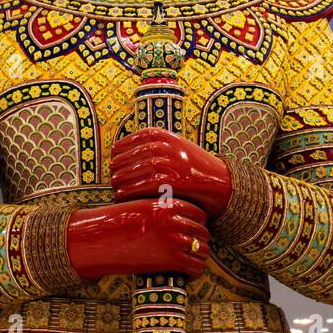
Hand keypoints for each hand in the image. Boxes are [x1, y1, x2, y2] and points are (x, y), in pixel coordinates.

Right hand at [65, 199, 211, 278]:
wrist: (103, 238)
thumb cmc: (120, 223)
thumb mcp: (144, 207)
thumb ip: (163, 211)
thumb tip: (178, 220)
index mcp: (170, 205)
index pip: (200, 214)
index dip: (198, 225)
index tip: (193, 233)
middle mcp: (176, 221)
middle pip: (203, 233)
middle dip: (200, 243)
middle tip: (192, 252)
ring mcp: (175, 240)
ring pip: (203, 251)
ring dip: (199, 259)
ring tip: (190, 265)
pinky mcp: (171, 260)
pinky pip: (196, 267)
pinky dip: (195, 273)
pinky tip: (186, 276)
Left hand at [110, 127, 232, 217]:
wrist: (219, 181)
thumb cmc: (193, 167)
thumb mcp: (176, 148)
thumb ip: (156, 146)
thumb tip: (125, 152)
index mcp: (165, 135)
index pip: (134, 139)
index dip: (120, 150)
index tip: (114, 158)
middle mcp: (166, 146)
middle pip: (132, 156)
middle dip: (118, 167)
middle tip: (112, 176)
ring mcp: (168, 163)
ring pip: (134, 172)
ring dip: (120, 181)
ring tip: (115, 188)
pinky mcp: (170, 181)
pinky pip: (142, 186)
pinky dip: (129, 192)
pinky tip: (122, 196)